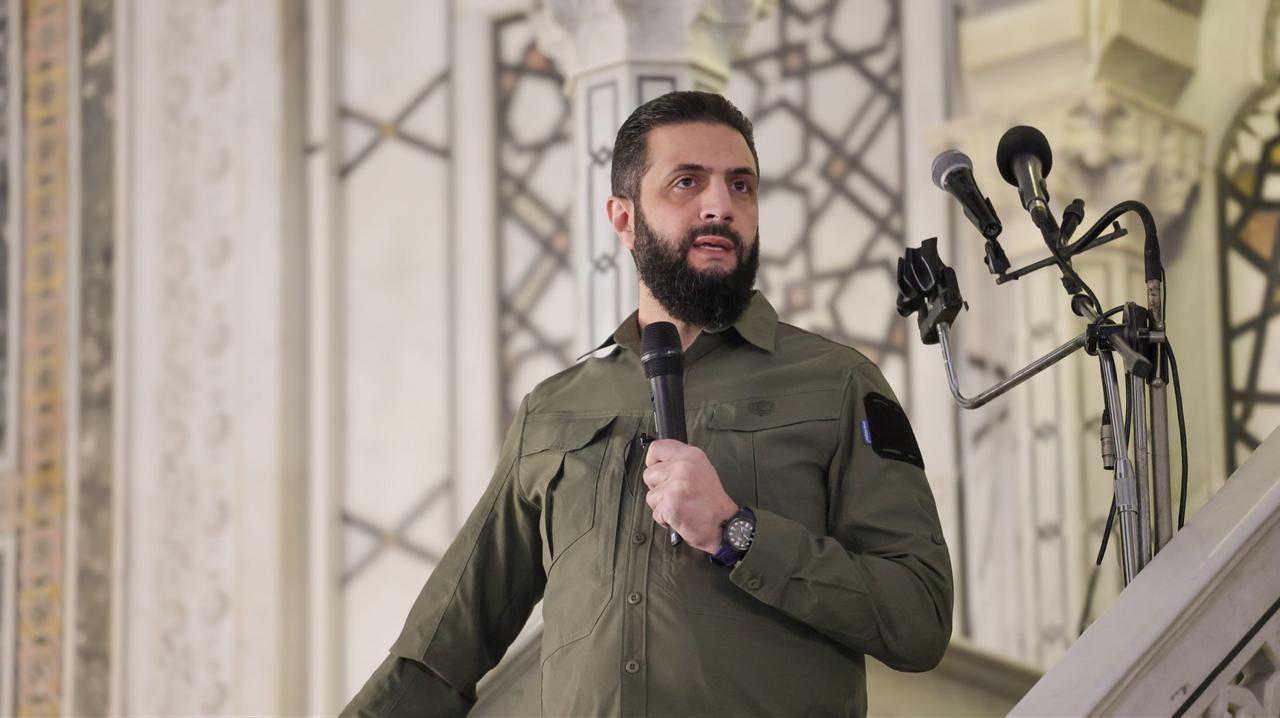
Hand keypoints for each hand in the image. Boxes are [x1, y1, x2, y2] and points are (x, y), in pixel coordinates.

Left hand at [643, 439, 738, 553]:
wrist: (724, 523)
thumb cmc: (712, 500)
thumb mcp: (700, 468)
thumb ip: (678, 462)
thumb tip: (656, 463)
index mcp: (690, 455)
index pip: (656, 448)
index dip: (652, 461)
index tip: (658, 471)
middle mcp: (682, 467)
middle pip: (648, 474)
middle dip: (657, 487)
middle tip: (675, 494)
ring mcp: (676, 486)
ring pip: (650, 495)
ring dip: (661, 505)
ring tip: (680, 505)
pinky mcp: (671, 505)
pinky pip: (655, 513)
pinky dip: (664, 518)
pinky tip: (680, 515)